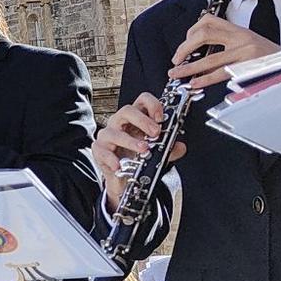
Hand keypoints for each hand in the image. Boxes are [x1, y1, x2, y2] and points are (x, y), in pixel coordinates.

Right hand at [93, 92, 169, 207]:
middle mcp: (120, 123)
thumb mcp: (158, 153)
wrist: (124, 179)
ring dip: (130, 141)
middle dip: (142, 120)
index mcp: (135, 119)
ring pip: (114, 132)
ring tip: (143, 149)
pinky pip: (102, 151)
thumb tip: (180, 147)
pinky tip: (120, 165)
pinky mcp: (99, 149)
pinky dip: (112, 158)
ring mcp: (108, 135)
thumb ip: (170, 149)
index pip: (142, 101)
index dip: (152, 105)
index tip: (161, 117)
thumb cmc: (138, 158)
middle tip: (155, 132)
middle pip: (127, 110)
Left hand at [166, 13, 278, 89]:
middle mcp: (242, 38)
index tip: (184, 44)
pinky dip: (205, 79)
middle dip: (185, 48)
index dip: (191, 31)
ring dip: (189, 67)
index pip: (209, 20)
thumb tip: (201, 57)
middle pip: (204, 34)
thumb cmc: (271, 59)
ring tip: (177, 73)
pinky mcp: (249, 67)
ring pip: (210, 58)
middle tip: (176, 59)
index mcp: (240, 31)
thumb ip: (229, 46)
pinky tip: (195, 83)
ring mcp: (246, 52)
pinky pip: (222, 73)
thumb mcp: (250, 45)